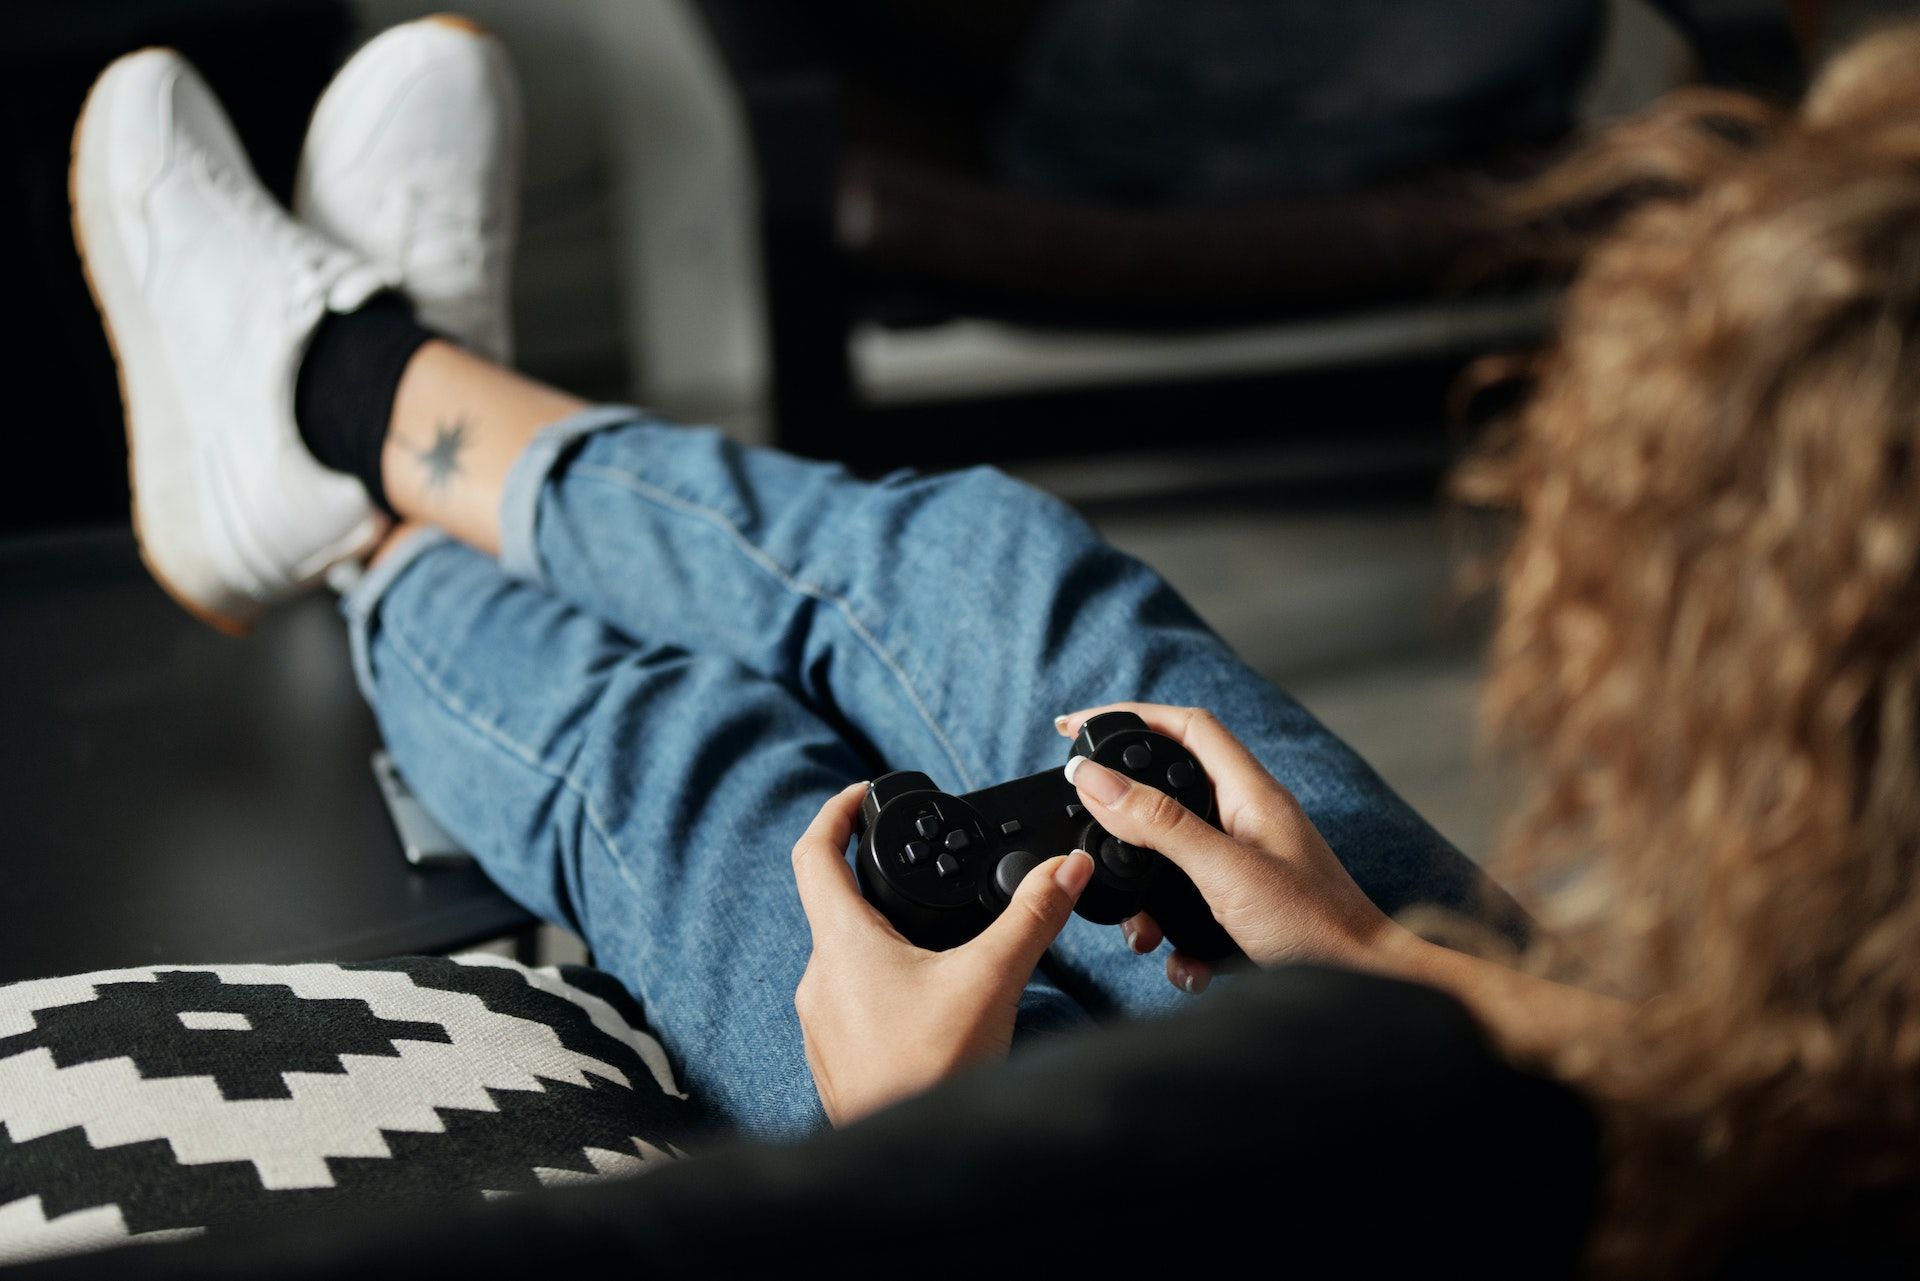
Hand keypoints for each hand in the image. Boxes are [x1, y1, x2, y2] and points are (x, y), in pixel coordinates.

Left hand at [791, 782, 1094, 1125]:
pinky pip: (853, 1003)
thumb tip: (1069, 866)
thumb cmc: (934, 1076)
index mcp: (842, 944)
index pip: (814, 853)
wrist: (910, 1167)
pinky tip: (928, 1002)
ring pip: (847, 959)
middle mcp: (819, 980)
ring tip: (936, 936)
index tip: (865, 793)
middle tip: (922, 866)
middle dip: (879, 881)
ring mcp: (821, 1024)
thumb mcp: (992, 981)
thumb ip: (1032, 916)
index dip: (837, 812)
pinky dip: (886, 986)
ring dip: (885, 939)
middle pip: (835, 906)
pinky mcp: (835, 1060)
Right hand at [1057, 704, 1395, 994]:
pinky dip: (1177, 937)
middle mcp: (1249, 818)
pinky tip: (1184, 964)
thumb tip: (1096, 779)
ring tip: (1138, 931)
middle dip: (1121, 810)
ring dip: (1145, 893)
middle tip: (1082, 824)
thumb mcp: (1224, 871)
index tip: (1076, 727)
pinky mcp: (1247, 905)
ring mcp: (1248, 861)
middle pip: (1169, 788)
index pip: (1185, 726)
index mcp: (1250, 792)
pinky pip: (1192, 906)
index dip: (1130, 716)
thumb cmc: (1317, 926)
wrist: (1369, 988)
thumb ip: (1159, 822)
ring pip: (1172, 857)